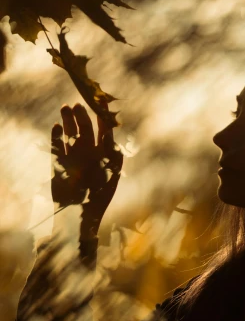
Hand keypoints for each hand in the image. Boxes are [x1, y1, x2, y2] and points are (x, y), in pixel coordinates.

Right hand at [51, 102, 122, 238]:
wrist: (78, 216)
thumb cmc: (99, 197)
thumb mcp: (110, 174)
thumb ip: (111, 154)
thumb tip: (111, 136)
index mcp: (104, 155)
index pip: (105, 132)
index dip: (102, 118)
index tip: (101, 104)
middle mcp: (89, 154)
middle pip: (85, 130)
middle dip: (82, 117)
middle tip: (77, 105)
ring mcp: (73, 158)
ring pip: (70, 135)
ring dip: (68, 122)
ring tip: (65, 108)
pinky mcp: (58, 165)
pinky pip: (57, 146)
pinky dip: (56, 136)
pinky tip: (57, 126)